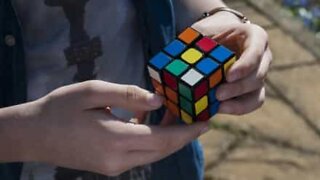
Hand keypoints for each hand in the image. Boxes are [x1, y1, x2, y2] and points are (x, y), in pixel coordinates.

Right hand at [0, 80, 208, 175]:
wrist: (34, 135)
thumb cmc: (60, 108)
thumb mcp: (93, 92)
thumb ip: (129, 95)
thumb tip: (158, 101)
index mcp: (115, 139)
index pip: (164, 139)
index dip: (187, 131)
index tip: (206, 122)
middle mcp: (118, 159)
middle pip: (163, 150)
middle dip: (184, 136)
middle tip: (198, 119)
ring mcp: (114, 167)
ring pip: (153, 154)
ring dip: (168, 138)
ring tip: (176, 117)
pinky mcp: (109, 167)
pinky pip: (139, 155)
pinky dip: (152, 142)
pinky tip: (150, 124)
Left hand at [192, 11, 271, 114]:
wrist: (218, 37)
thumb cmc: (210, 32)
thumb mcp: (201, 32)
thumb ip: (193, 43)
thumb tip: (170, 64)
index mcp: (254, 37)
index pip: (256, 51)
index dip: (245, 65)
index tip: (228, 76)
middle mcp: (262, 58)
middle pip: (257, 77)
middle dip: (237, 88)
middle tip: (217, 94)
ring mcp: (258, 76)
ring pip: (257, 95)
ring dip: (238, 104)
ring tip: (218, 108)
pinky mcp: (252, 91)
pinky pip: (250, 104)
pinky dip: (235, 109)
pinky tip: (218, 110)